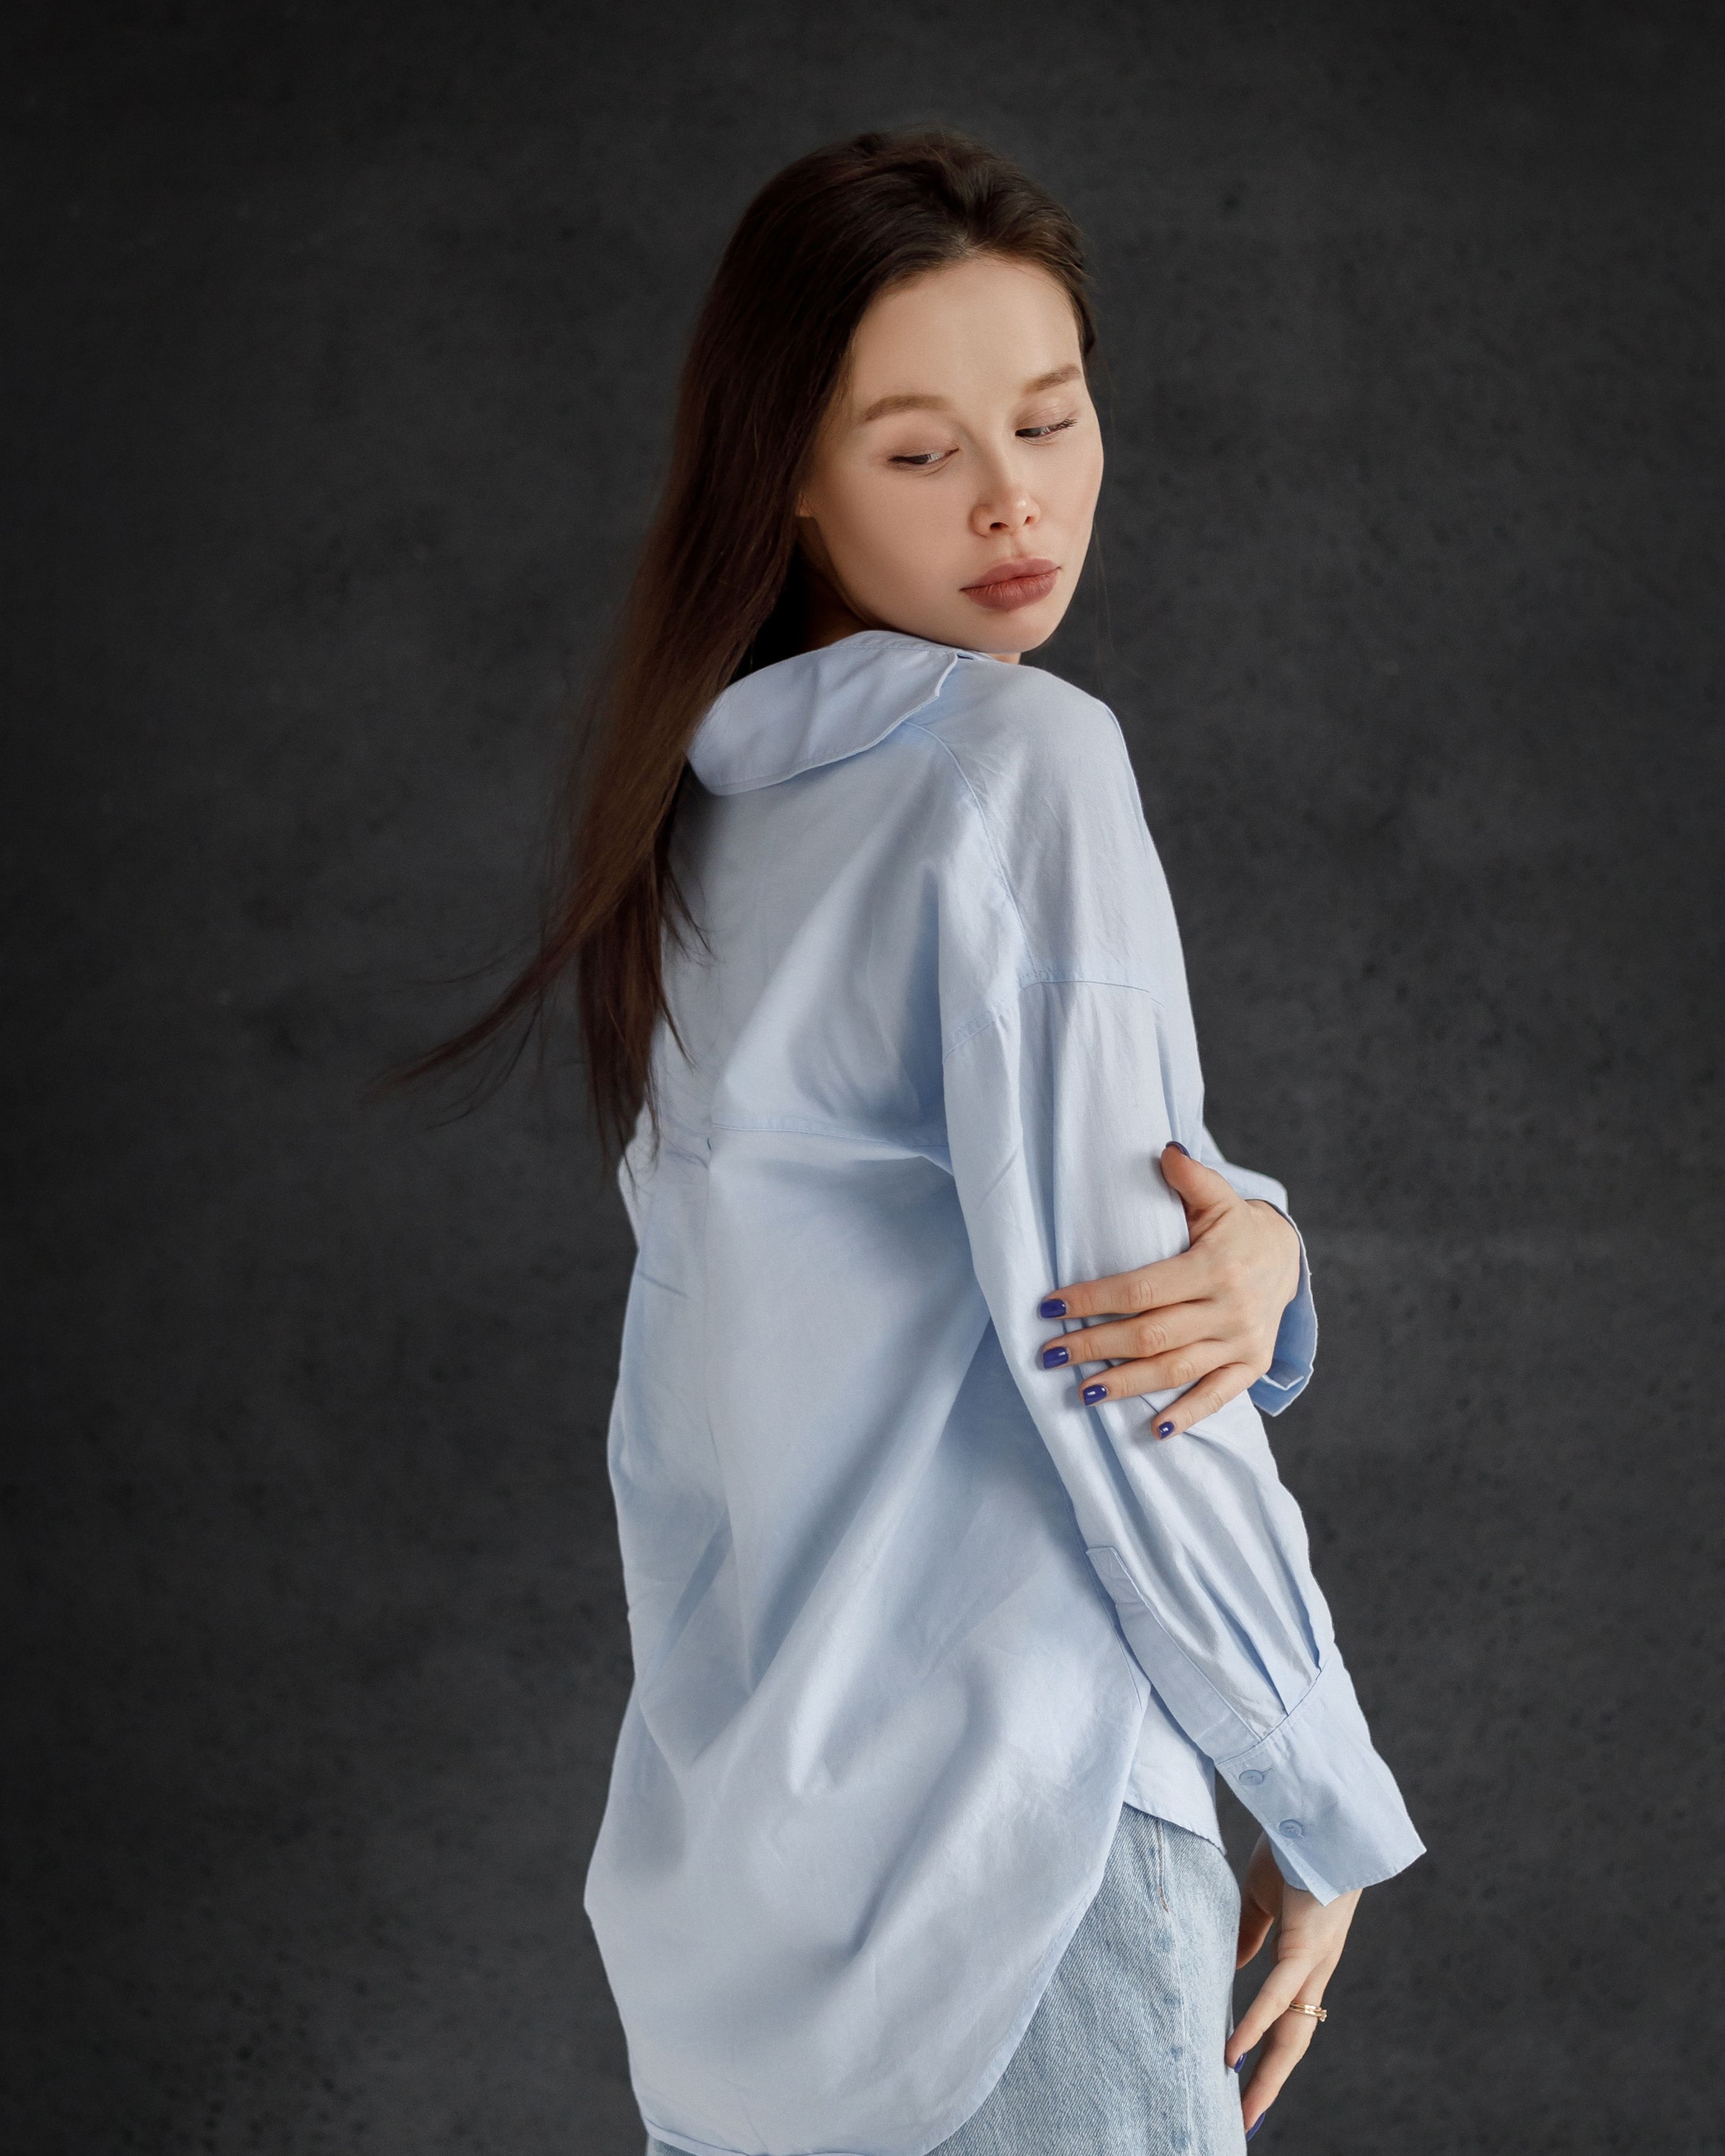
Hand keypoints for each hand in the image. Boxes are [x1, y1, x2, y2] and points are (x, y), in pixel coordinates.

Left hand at [1035, 1142, 1301, 1436]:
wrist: (1289, 1257)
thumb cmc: (1235, 1226)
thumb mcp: (1218, 1197)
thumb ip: (1190, 1177)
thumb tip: (1164, 1152)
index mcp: (1214, 1266)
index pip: (1142, 1289)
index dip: (1093, 1298)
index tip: (1050, 1306)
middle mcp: (1229, 1308)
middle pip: (1150, 1334)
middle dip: (1095, 1345)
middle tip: (1051, 1353)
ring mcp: (1241, 1341)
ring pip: (1175, 1369)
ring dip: (1125, 1384)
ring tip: (1081, 1392)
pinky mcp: (1250, 1365)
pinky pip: (1217, 1396)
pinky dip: (1187, 1414)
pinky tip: (1154, 1430)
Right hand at [1226, 1834, 1359, 2135]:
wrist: (1317, 1810)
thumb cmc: (1291, 1845)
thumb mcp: (1262, 1897)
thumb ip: (1251, 1933)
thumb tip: (1233, 1966)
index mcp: (1306, 1958)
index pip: (1287, 2020)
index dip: (1268, 2055)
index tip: (1245, 2086)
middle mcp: (1315, 1969)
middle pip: (1293, 2042)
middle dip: (1269, 2084)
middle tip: (1245, 2121)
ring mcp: (1314, 1958)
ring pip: (1292, 2031)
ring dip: (1267, 2074)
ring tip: (1244, 2109)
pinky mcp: (1306, 1942)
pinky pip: (1278, 1993)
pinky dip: (1255, 2025)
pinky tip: (1235, 2052)